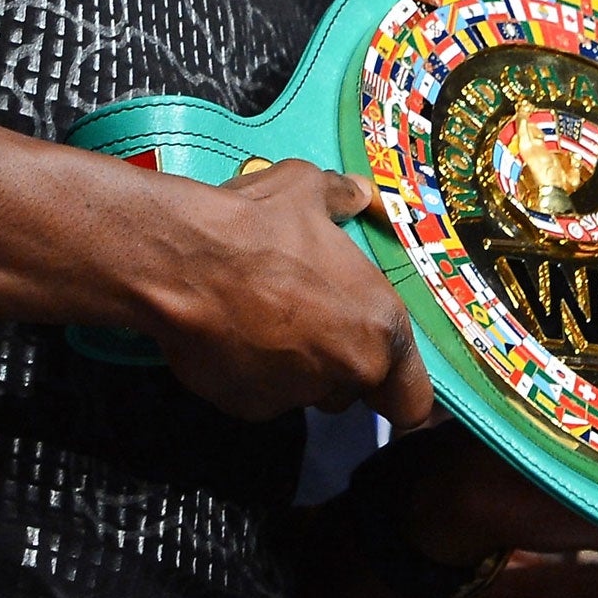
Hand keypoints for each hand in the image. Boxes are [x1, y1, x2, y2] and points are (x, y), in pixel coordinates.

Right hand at [141, 158, 432, 427]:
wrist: (184, 262)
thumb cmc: (259, 225)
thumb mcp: (309, 191)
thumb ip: (341, 198)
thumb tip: (356, 193)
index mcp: (379, 327)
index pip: (413, 399)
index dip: (399, 385)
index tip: (381, 366)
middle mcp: (347, 371)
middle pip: (356, 387)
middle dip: (338, 360)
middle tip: (308, 316)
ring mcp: (296, 395)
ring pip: (308, 391)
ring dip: (297, 366)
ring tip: (264, 319)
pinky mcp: (247, 407)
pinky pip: (261, 395)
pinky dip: (251, 373)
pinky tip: (231, 334)